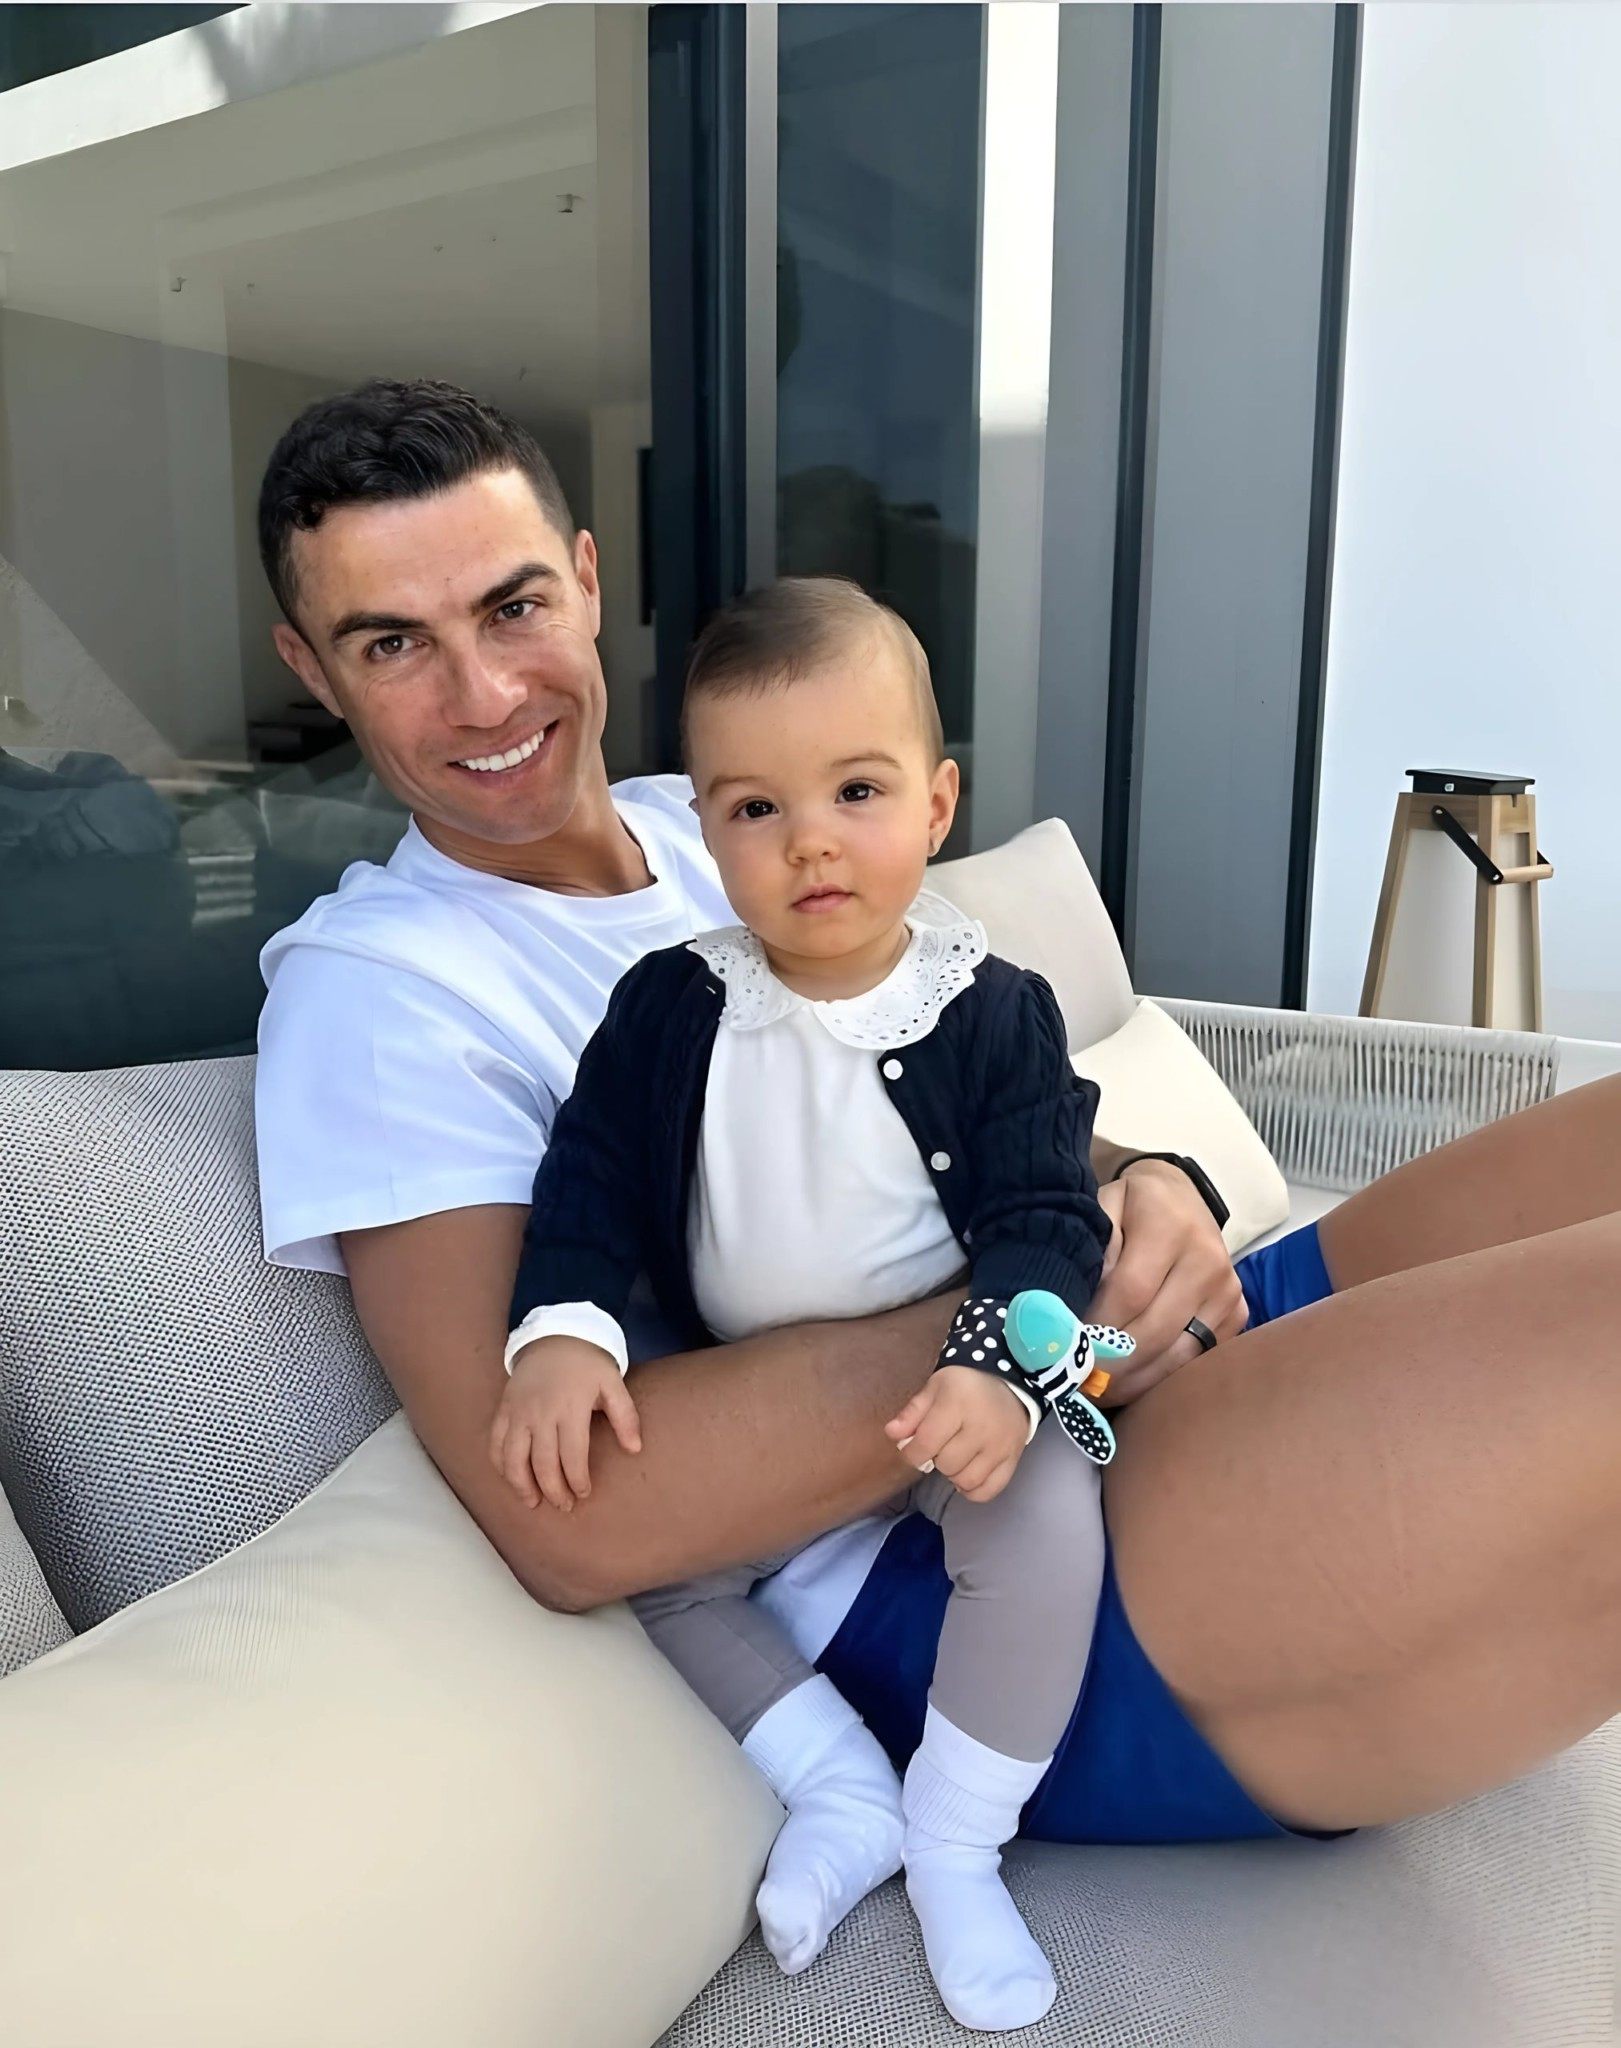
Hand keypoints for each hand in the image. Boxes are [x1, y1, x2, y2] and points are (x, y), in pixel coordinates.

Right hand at [489, 1336, 641, 1512]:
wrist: (554, 1335)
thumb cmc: (587, 1363)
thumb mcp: (613, 1383)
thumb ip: (626, 1416)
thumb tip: (635, 1449)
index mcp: (570, 1408)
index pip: (572, 1456)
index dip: (577, 1480)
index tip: (584, 1493)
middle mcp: (540, 1413)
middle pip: (542, 1463)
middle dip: (553, 1490)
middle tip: (564, 1506)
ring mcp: (518, 1412)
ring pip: (513, 1459)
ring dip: (521, 1485)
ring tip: (533, 1503)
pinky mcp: (504, 1409)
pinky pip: (495, 1443)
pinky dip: (500, 1465)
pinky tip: (511, 1478)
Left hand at [883, 1366, 1030, 1503]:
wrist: (1009, 1381)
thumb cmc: (965, 1384)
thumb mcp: (935, 1388)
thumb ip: (912, 1412)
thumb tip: (892, 1434)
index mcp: (957, 1404)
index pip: (926, 1444)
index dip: (912, 1452)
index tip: (912, 1449)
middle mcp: (981, 1428)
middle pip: (946, 1464)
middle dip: (936, 1458)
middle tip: (941, 1445)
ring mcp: (1000, 1446)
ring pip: (966, 1481)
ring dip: (954, 1474)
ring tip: (955, 1457)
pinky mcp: (1014, 1459)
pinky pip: (989, 1490)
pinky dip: (973, 1490)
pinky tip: (967, 1474)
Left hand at [1089, 1159, 1247, 1403]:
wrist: (1182, 1198)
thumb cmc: (1131, 1207)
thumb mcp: (1102, 1207)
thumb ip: (1093, 1248)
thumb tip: (1086, 1300)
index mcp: (1168, 1226)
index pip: (1130, 1292)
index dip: (1098, 1326)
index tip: (1069, 1348)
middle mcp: (1207, 1259)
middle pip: (1155, 1330)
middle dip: (1112, 1363)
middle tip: (1077, 1381)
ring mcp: (1228, 1290)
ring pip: (1179, 1354)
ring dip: (1135, 1381)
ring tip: (1099, 1392)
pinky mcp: (1237, 1313)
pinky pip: (1198, 1358)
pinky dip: (1162, 1377)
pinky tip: (1131, 1383)